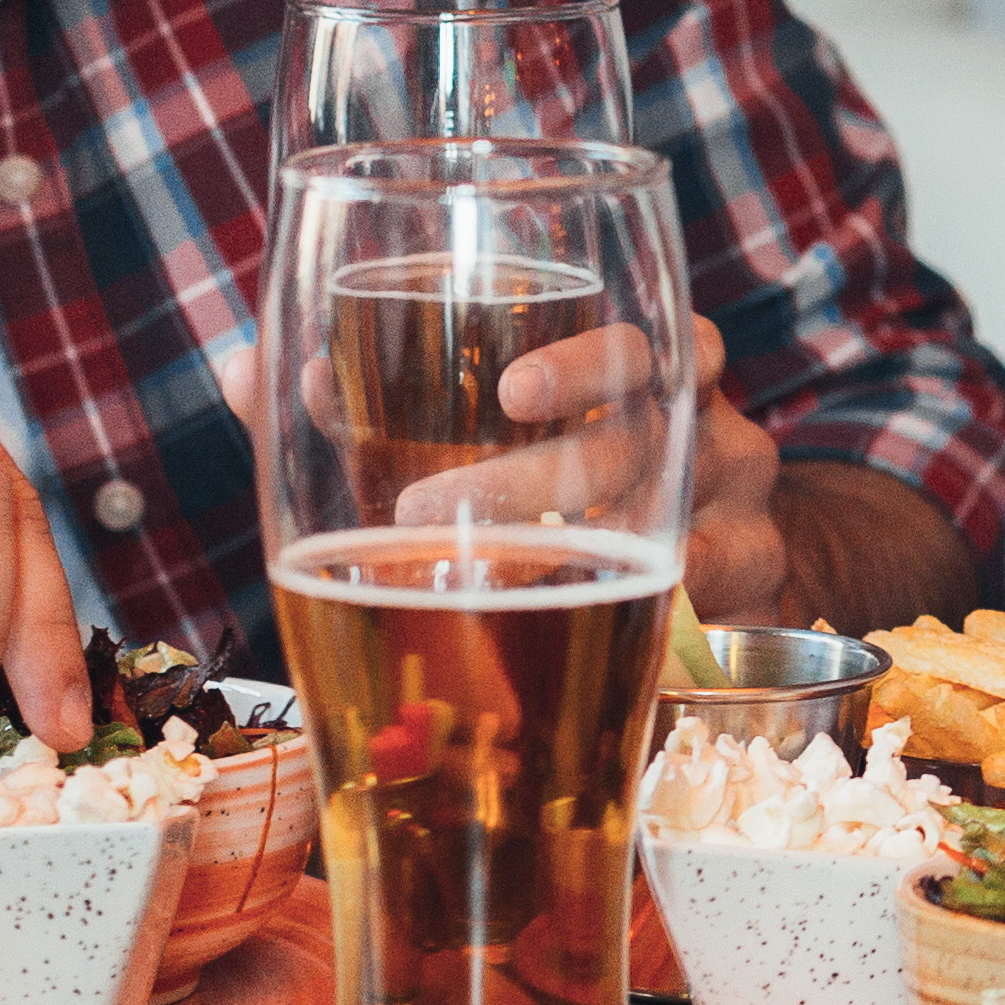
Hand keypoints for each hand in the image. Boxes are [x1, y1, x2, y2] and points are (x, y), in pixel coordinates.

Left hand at [325, 314, 786, 620]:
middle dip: (534, 481)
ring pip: (683, 537)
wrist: (735, 570)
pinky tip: (584, 662)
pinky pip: (715, 627)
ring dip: (581, 571)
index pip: (643, 342)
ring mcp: (744, 519)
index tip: (509, 394)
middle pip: (643, 440)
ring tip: (483, 600)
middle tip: (427, 517)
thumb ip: (367, 407)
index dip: (583, 362)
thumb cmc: (574, 488)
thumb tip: (242, 371)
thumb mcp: (485, 438)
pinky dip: (650, 646)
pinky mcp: (762, 607)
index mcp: (651, 374)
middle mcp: (710, 433)